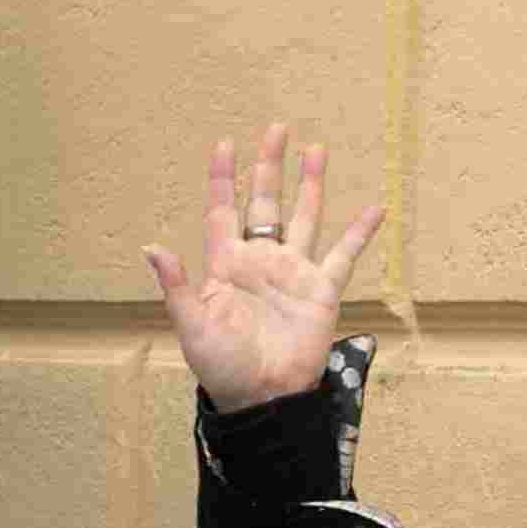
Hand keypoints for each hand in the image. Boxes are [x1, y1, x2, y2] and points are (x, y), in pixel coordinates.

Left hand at [155, 126, 381, 414]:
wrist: (263, 397)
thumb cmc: (222, 367)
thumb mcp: (192, 325)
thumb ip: (175, 286)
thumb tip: (151, 247)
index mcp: (227, 265)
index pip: (224, 211)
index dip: (224, 178)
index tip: (225, 144)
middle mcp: (261, 261)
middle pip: (266, 203)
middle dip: (270, 167)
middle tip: (277, 129)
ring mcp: (293, 272)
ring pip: (304, 217)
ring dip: (311, 184)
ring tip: (316, 149)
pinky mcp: (321, 290)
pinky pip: (344, 255)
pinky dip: (360, 232)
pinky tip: (376, 208)